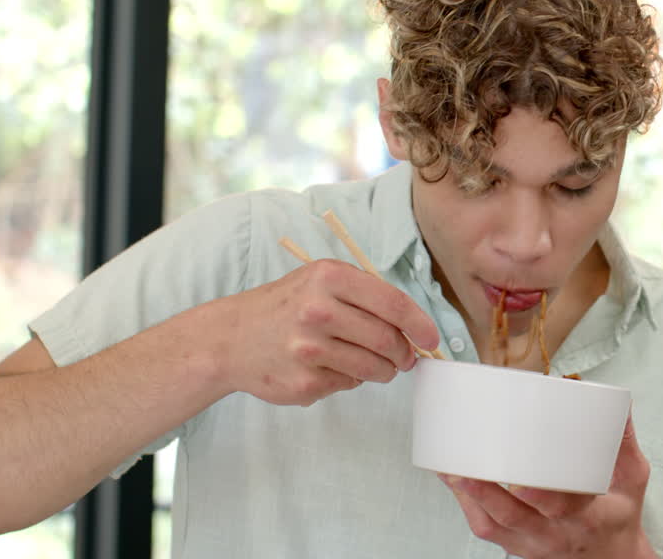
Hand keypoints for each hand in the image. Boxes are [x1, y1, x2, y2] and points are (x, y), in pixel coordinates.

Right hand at [200, 258, 439, 405]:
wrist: (231, 338)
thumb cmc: (286, 307)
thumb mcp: (321, 281)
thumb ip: (365, 296)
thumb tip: (415, 327)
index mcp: (329, 278)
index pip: (393, 304)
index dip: (420, 324)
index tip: (431, 338)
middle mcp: (319, 310)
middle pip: (388, 339)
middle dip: (404, 354)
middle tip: (405, 358)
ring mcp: (310, 348)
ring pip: (373, 367)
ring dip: (383, 371)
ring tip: (376, 366)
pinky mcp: (304, 381)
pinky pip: (348, 383)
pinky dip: (350, 379)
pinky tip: (331, 367)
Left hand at [439, 415, 654, 558]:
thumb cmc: (618, 518)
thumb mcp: (632, 480)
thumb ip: (623, 442)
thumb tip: (617, 403)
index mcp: (586, 517)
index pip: (560, 508)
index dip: (538, 496)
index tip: (521, 481)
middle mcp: (555, 534)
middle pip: (514, 517)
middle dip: (485, 493)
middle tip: (463, 468)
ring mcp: (532, 544)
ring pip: (492, 524)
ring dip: (468, 496)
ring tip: (448, 468)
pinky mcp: (516, 546)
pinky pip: (486, 528)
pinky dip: (467, 504)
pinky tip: (454, 481)